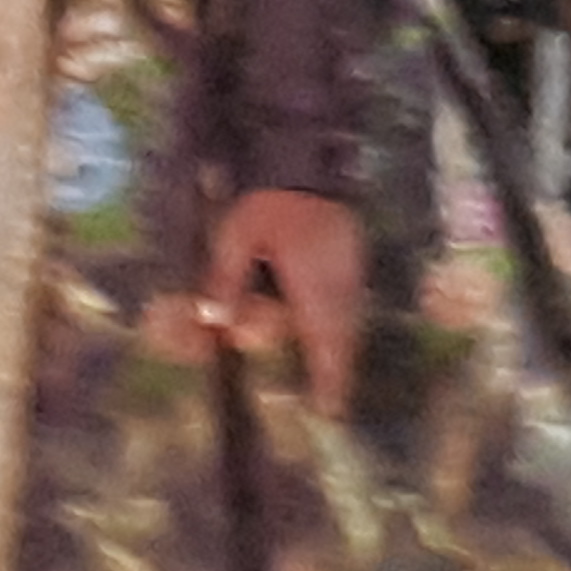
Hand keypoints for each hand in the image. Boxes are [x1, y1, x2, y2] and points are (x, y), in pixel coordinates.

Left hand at [203, 186, 365, 424]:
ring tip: (335, 379)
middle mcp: (339, 282)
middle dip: (337, 371)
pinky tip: (336, 331)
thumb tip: (215, 323)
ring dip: (341, 348)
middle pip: (343, 339)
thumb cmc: (269, 199)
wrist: (306, 160)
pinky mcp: (355, 258)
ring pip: (350, 321)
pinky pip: (352, 302)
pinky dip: (345, 323)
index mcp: (311, 281)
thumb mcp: (236, 236)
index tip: (329, 409)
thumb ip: (226, 281)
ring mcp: (352, 269)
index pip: (323, 341)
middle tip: (332, 403)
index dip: (328, 379)